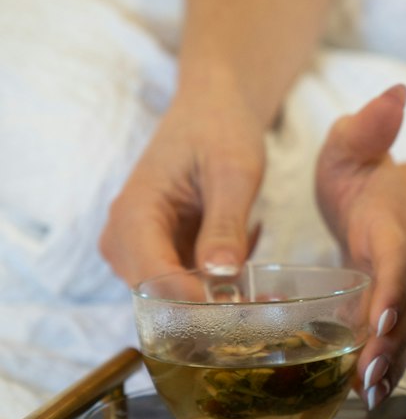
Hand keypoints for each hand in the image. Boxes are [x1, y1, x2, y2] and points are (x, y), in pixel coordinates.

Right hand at [100, 87, 265, 286]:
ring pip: (176, 296)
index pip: (151, 278)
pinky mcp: (161, 252)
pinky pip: (188, 283)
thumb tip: (221, 274)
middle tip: (267, 295)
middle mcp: (125, 239)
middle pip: (158, 297)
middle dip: (211, 305)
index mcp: (133, 214)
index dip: (191, 301)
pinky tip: (247, 240)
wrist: (212, 108)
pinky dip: (222, 277)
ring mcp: (140, 249)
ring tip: (260, 256)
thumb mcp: (233, 171)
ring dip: (221, 291)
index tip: (236, 311)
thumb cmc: (219, 129)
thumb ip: (225, 223)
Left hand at [315, 84, 405, 408]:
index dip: (393, 289)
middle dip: (391, 344)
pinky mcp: (389, 317)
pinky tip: (360, 397)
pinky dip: (380, 371)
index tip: (383, 315)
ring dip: (386, 366)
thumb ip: (366, 128)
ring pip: (403, 337)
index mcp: (391, 229)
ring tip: (364, 393)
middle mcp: (405, 268)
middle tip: (368, 373)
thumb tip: (392, 95)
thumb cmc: (362, 177)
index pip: (396, 260)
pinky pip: (390, 347)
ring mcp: (401, 296)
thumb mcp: (354, 147)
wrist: (382, 205)